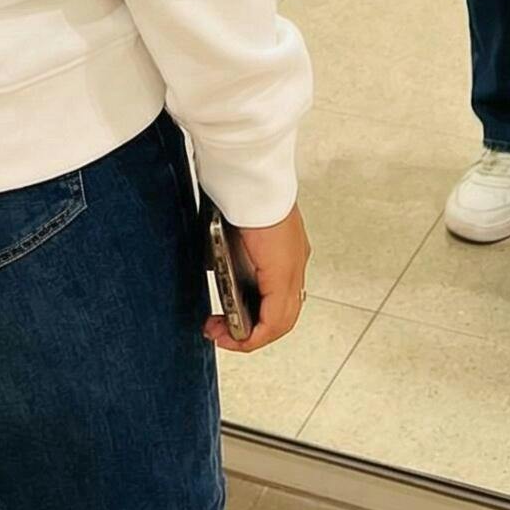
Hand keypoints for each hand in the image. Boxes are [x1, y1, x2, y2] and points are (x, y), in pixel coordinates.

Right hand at [205, 203, 310, 355]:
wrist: (248, 172)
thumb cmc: (239, 191)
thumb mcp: (233, 230)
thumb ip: (230, 251)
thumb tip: (215, 267)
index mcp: (285, 251)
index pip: (279, 296)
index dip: (257, 317)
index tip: (230, 320)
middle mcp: (294, 262)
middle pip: (283, 315)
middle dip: (250, 332)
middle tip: (222, 334)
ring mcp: (292, 268)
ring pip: (281, 321)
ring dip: (250, 336)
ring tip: (223, 337)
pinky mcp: (282, 272)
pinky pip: (276, 318)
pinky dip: (255, 334)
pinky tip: (234, 335)